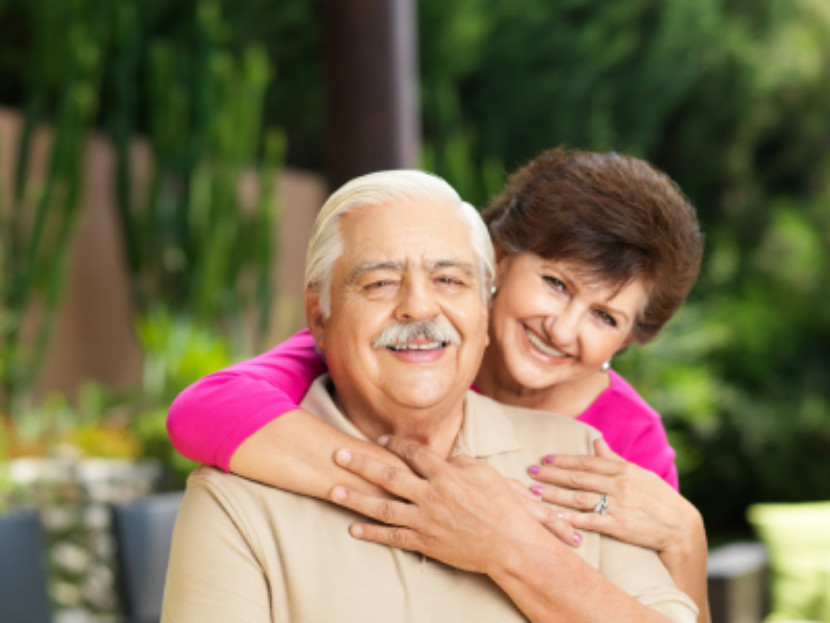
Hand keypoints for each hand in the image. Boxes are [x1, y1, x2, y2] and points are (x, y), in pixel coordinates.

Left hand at [328, 436, 580, 574]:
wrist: (510, 545)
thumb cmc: (502, 507)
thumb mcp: (485, 473)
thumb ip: (459, 463)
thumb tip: (443, 460)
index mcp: (446, 474)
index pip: (414, 453)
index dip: (395, 445)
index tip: (380, 440)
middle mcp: (431, 495)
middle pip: (388, 475)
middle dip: (360, 464)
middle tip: (337, 455)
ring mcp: (426, 520)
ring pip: (383, 507)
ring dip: (356, 499)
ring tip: (334, 492)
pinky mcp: (425, 542)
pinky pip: (393, 537)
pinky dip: (372, 533)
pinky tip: (353, 529)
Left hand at [527, 438, 702, 554]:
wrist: (682, 528)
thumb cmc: (659, 499)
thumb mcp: (640, 474)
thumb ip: (614, 459)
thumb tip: (596, 441)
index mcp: (623, 469)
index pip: (586, 461)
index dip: (563, 459)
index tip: (545, 458)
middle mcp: (618, 484)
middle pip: (577, 477)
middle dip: (552, 474)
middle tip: (531, 472)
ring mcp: (618, 505)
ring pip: (579, 497)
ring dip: (555, 495)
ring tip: (535, 492)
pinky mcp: (619, 526)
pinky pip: (589, 521)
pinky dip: (570, 519)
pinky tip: (554, 517)